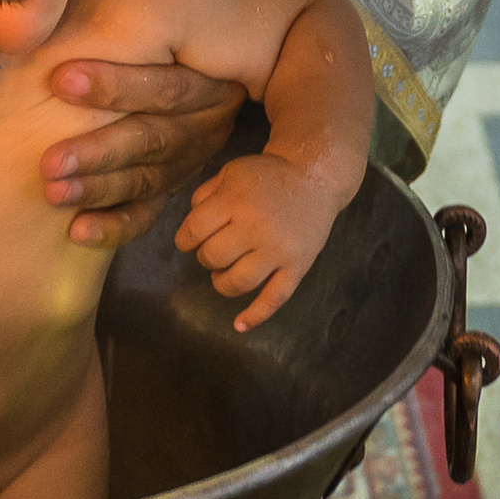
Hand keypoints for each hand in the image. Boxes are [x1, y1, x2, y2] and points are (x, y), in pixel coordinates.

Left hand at [41, 0, 242, 245]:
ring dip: (100, 188)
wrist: (255, 53)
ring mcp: (190, 152)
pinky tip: (77, 235)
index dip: (117, 82)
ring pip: (148, 179)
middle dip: (101, 150)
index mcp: (201, 65)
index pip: (164, 81)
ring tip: (51, 192)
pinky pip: (148, 210)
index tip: (60, 77)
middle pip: (155, 139)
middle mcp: (202, 115)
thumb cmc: (184, 3)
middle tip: (47, 162)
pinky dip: (115, 226)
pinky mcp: (173, 183)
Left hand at [175, 148, 344, 332]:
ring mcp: (278, 250)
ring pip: (238, 282)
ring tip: (223, 273)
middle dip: (206, 257)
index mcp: (235, 200)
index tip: (188, 240)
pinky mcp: (297, 266)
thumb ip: (204, 196)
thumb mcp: (230, 173)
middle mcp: (256, 227)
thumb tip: (188, 230)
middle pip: (213, 257)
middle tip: (214, 249)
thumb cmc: (267, 175)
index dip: (184, 240)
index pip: (194, 231)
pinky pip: (275, 298)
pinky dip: (256, 315)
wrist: (315, 177)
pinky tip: (239, 325)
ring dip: (222, 282)